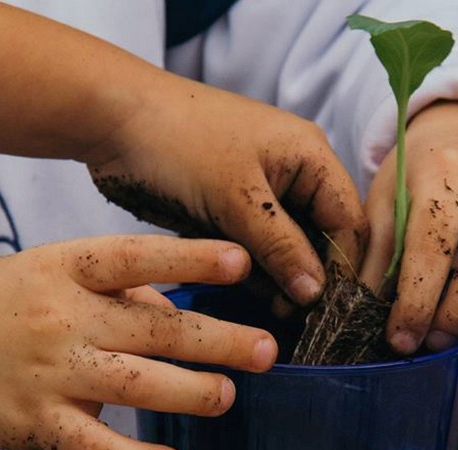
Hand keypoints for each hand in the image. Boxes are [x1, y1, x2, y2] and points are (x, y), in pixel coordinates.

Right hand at [0, 235, 277, 449]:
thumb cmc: (4, 301)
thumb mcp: (54, 270)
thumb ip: (121, 288)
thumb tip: (183, 311)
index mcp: (67, 269)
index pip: (135, 260)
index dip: (190, 260)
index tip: (242, 262)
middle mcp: (62, 318)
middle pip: (151, 329)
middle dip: (216, 340)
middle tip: (267, 350)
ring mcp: (49, 373)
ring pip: (134, 385)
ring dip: (190, 393)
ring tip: (229, 396)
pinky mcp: (37, 423)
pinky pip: (95, 447)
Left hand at [86, 77, 367, 307]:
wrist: (109, 120)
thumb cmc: (179, 145)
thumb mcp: (237, 199)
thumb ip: (282, 247)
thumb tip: (318, 293)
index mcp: (309, 156)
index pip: (348, 220)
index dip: (347, 267)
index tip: (337, 313)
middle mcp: (293, 174)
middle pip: (322, 237)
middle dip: (314, 279)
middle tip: (302, 321)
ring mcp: (260, 193)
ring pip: (289, 248)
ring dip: (284, 281)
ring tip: (277, 315)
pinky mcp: (230, 210)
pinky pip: (256, 248)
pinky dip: (256, 272)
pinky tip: (254, 299)